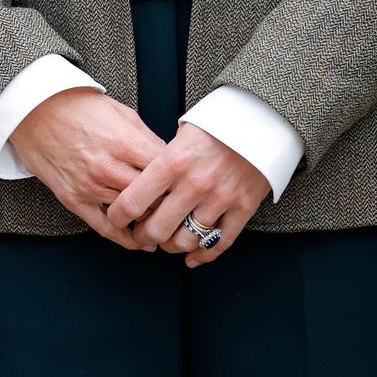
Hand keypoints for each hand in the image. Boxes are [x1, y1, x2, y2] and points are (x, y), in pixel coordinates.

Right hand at [7, 88, 170, 249]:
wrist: (34, 109)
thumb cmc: (78, 106)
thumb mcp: (121, 112)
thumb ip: (147, 139)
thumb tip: (169, 161)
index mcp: (124, 142)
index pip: (166, 173)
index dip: (181, 180)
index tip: (188, 186)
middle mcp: (108, 167)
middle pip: (153, 198)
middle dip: (170, 203)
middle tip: (181, 207)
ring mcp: (89, 186)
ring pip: (132, 213)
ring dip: (150, 219)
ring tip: (166, 222)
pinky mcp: (74, 199)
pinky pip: (104, 227)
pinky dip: (125, 238)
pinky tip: (140, 241)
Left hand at [101, 122, 270, 267]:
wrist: (261, 119)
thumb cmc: (216, 123)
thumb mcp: (181, 134)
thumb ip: (162, 160)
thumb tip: (142, 186)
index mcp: (172, 161)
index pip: (134, 200)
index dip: (118, 215)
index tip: (115, 218)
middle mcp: (194, 183)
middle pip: (157, 228)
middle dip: (143, 236)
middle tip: (141, 234)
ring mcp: (220, 198)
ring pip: (187, 240)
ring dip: (172, 246)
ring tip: (167, 241)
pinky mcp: (243, 207)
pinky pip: (219, 242)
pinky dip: (203, 256)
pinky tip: (191, 258)